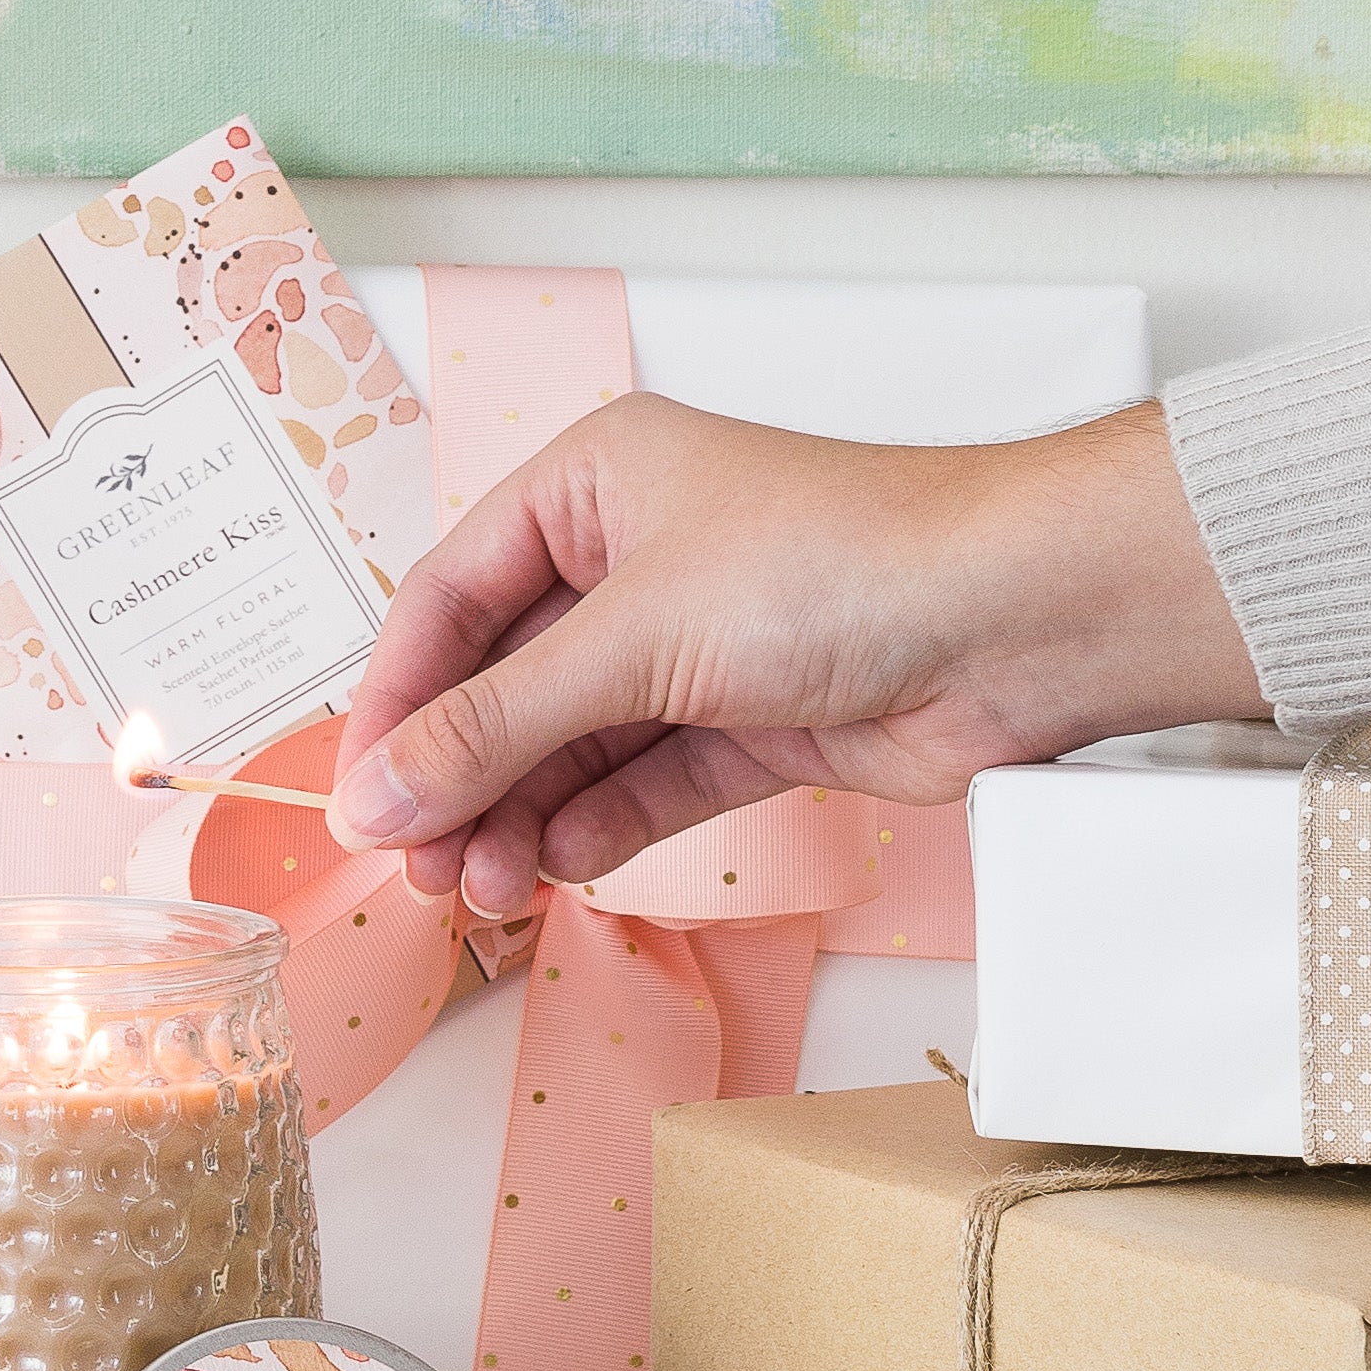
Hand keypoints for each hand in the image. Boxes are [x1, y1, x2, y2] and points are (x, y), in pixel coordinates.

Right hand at [325, 392, 1259, 917]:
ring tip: (483, 888)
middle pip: (506, 678)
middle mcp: (637, 555)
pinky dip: (597, 826)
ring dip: (520, 814)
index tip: (358, 797)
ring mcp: (696, 642)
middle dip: (458, 774)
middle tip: (418, 867)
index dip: (396, 698)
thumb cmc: (836, 562)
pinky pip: (644, 780)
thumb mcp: (633, 640)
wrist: (1012, 618)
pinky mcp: (752, 720)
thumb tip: (379, 797)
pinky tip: (557, 868)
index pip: (451, 595)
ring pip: (571, 741)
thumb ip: (497, 725)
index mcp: (591, 482)